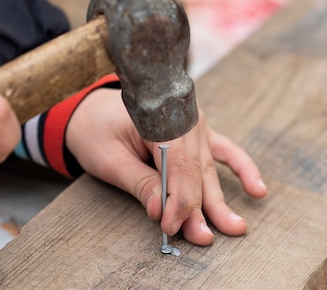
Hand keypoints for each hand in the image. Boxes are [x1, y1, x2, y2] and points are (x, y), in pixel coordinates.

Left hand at [65, 88, 267, 245]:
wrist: (92, 110)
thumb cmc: (96, 131)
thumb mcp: (109, 158)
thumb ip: (139, 183)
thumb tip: (162, 211)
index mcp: (156, 117)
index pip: (176, 165)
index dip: (178, 200)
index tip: (171, 226)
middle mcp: (181, 119)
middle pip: (194, 170)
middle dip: (199, 207)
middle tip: (204, 237)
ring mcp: (192, 125)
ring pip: (207, 168)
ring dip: (217, 199)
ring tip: (234, 226)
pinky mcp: (197, 134)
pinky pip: (224, 151)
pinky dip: (241, 169)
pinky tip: (256, 189)